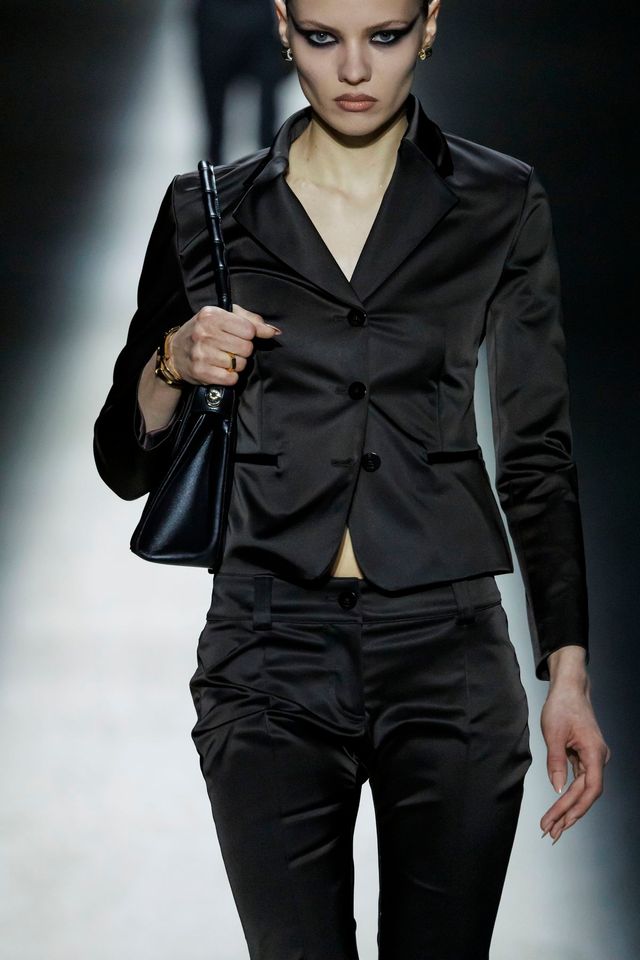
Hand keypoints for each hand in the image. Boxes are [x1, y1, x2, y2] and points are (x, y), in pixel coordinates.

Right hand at [169, 303, 280, 385]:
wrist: (175, 352)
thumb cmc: (205, 332)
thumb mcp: (224, 317)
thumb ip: (251, 321)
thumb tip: (274, 332)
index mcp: (211, 315)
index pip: (249, 330)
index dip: (248, 335)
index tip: (238, 336)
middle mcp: (204, 333)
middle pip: (246, 348)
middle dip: (242, 351)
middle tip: (230, 349)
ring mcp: (201, 353)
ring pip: (240, 364)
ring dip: (236, 365)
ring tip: (224, 359)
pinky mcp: (201, 372)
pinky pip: (231, 378)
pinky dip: (230, 377)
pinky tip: (221, 370)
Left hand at [539, 665, 610, 843]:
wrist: (569, 688)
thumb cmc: (562, 705)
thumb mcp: (553, 733)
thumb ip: (556, 762)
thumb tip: (556, 789)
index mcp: (595, 753)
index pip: (590, 789)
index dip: (575, 808)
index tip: (560, 822)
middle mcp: (598, 758)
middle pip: (587, 793)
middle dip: (569, 814)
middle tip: (551, 832)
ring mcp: (593, 758)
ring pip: (583, 789)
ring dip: (568, 808)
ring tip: (553, 826)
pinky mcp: (585, 756)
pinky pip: (579, 781)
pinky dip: (568, 794)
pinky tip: (558, 808)